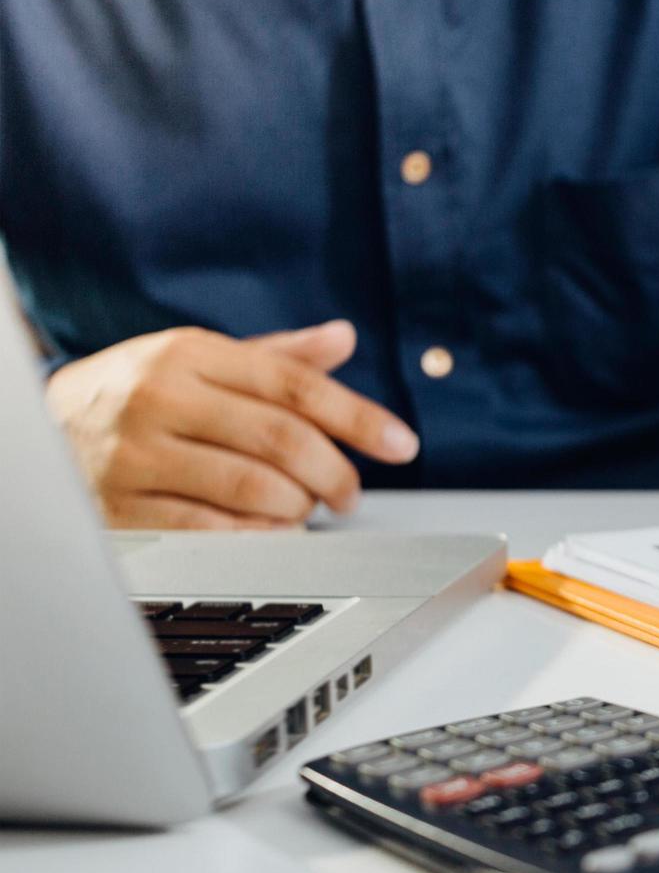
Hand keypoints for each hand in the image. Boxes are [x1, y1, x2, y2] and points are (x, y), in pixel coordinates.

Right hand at [43, 321, 423, 528]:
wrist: (41, 429)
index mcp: (188, 354)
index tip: (403, 444)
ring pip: (253, 489)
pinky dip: (259, 535)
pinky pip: (213, 530)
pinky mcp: (120, 507)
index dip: (359, 418)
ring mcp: (136, 454)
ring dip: (299, 506)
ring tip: (304, 508)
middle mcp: (160, 398)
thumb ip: (274, 356)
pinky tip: (271, 530)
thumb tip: (343, 337)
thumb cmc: (138, 392)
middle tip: (351, 494)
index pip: (295, 386)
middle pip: (282, 440)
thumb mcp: (198, 359)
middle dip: (335, 473)